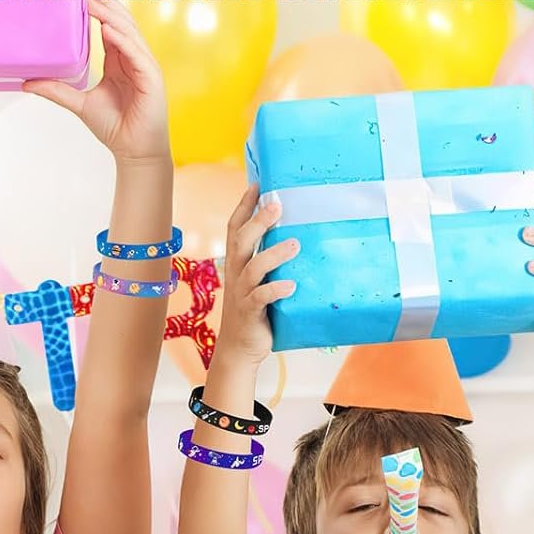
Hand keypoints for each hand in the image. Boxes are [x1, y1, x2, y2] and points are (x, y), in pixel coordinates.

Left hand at [24, 0, 169, 164]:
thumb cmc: (114, 127)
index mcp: (118, 60)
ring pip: (128, 32)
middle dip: (103, 7)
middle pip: (119, 23)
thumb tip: (28, 83)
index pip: (108, 27)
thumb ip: (57, 91)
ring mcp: (143, 65)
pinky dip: (122, 40)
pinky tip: (108, 30)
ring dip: (110, 16)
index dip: (95, 12)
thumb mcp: (80, 104)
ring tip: (92, 4)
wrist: (133, 151)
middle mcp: (132, 57)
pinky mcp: (150, 76)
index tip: (78, 0)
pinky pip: (135, 52)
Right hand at [213, 183, 296, 365]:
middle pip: (241, 242)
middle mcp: (236, 275)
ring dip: (273, 254)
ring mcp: (242, 294)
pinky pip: (260, 299)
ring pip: (252, 268)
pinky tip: (291, 285)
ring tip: (294, 245)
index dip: (244, 205)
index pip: (235, 228)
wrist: (239, 350)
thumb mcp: (259, 280)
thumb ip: (271, 258)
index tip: (257, 183)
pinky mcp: (250, 313)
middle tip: (277, 205)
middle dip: (258, 222)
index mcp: (237, 264)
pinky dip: (275, 290)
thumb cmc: (255, 311)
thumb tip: (299, 232)